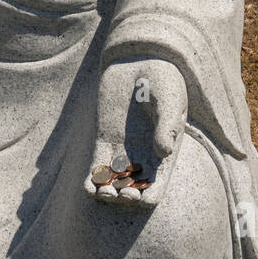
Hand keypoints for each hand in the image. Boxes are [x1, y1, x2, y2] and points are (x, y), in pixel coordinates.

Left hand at [85, 58, 187, 209]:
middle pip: (134, 189)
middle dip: (126, 196)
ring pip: (113, 182)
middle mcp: (144, 156)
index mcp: (165, 152)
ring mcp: (122, 149)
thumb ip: (167, 126)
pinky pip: (97, 166)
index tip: (141, 198)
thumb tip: (165, 152)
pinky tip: (88, 187)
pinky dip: (92, 179)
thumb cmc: (163, 79)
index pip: (158, 185)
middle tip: (120, 193)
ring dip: (107, 192)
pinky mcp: (104, 140)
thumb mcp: (169, 101)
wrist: (139, 60)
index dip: (150, 196)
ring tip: (102, 192)